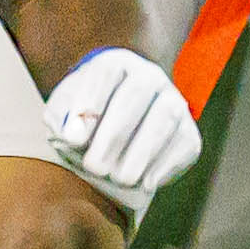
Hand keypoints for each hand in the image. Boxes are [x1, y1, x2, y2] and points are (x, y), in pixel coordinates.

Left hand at [40, 46, 201, 204]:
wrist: (110, 132)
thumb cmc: (82, 120)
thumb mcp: (62, 113)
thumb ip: (60, 119)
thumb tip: (73, 135)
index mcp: (115, 64)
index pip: (106, 73)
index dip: (90, 104)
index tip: (73, 140)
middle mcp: (149, 77)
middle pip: (136, 94)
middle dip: (115, 134)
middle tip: (95, 167)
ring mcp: (173, 102)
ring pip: (165, 119)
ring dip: (143, 152)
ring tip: (121, 179)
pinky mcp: (188, 132)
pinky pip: (185, 144)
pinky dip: (167, 165)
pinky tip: (147, 184)